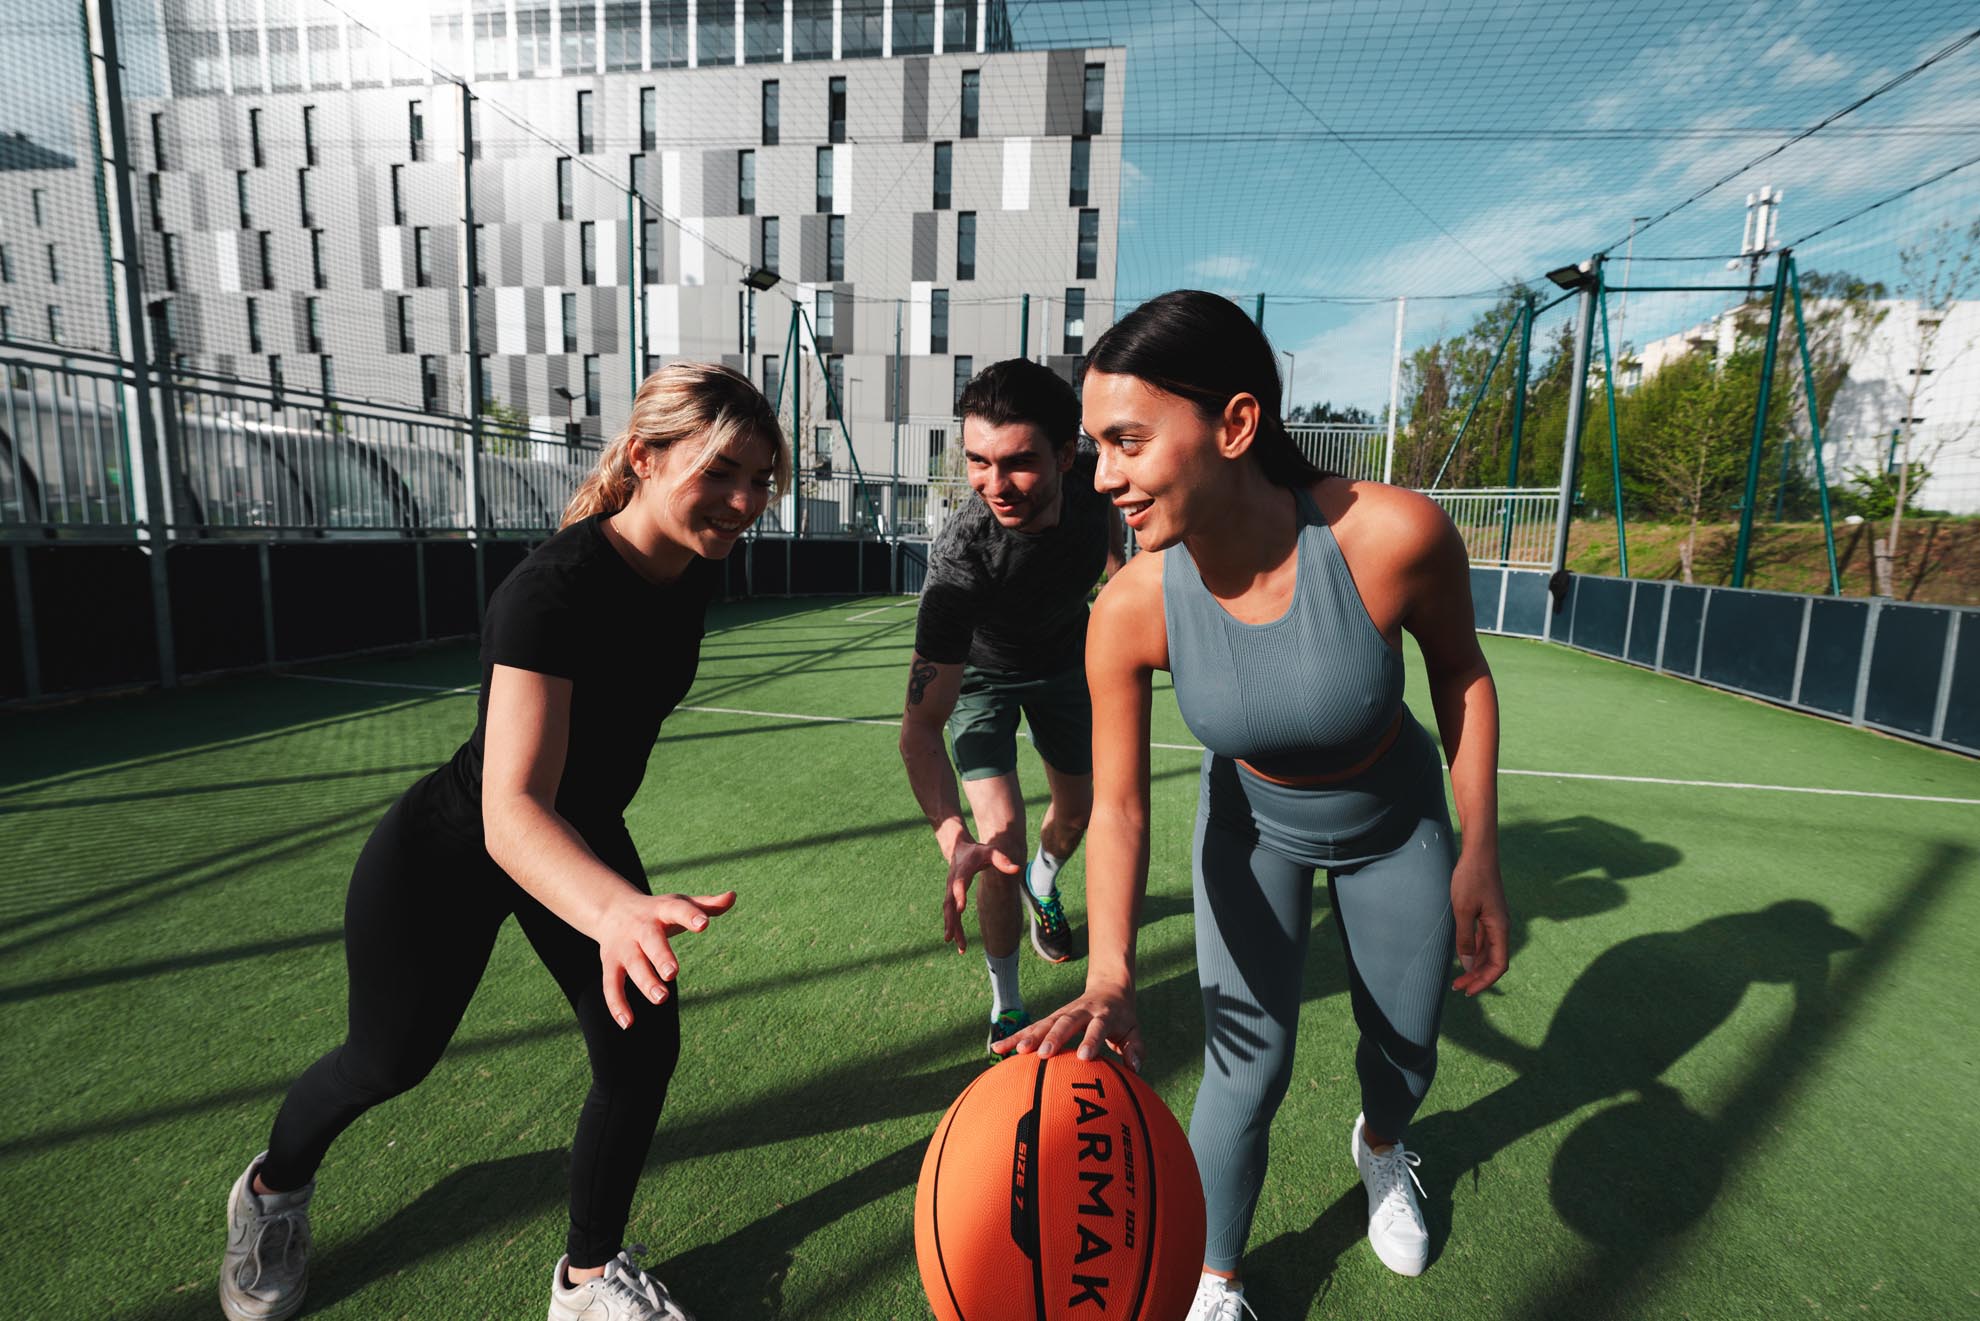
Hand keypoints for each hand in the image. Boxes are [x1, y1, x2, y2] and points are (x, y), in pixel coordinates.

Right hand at [597, 890, 736, 1027]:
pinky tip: (628, 1023)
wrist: (612, 910)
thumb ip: (707, 905)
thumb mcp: (680, 903)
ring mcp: (624, 947)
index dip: (690, 916)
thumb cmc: (657, 911)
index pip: (678, 909)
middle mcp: (640, 928)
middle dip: (660, 956)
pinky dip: (617, 1005)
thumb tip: (732, 896)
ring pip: (632, 965)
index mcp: (662, 910)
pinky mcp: (610, 964)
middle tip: (673, 973)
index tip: (704, 925)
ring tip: (661, 998)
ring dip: (645, 981)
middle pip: (650, 940)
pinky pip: (611, 985)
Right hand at [941, 840, 1020, 951]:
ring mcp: (950, 892)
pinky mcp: (952, 898)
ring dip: (953, 930)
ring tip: (962, 949)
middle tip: (952, 938)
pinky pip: (952, 915)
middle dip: (951, 921)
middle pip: (950, 904)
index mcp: (961, 871)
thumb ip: (1002, 860)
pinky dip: (955, 929)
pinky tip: (960, 944)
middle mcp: (952, 883)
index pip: (958, 884)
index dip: (959, 895)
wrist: (958, 849)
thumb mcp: (990, 851)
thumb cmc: (978, 851)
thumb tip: (1017, 869)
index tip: (961, 908)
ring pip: (949, 913)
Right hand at [991, 979, 1143, 1071]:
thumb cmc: (1122, 1017)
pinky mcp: (1051, 1018)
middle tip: (1044, 1054)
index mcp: (1103, 1015)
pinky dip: (1015, 1037)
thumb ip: (1135, 1049)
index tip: (1084, 1057)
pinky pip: (1031, 1028)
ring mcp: (1063, 1013)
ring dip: (1029, 1037)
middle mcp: (1081, 1012)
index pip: (1097, 1027)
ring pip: (1044, 1024)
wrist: (1109, 988)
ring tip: (1014, 1052)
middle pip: (1065, 1023)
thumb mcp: (1134, 1031)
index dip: (1091, 1040)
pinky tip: (998, 1049)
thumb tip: (1134, 1069)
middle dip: (1054, 1038)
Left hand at [1450, 850, 1508, 995]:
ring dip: (1475, 966)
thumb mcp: (1463, 910)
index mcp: (1500, 929)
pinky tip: (1463, 957)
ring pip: (1487, 951)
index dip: (1485, 981)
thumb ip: (1465, 939)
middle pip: (1493, 961)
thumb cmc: (1470, 879)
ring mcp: (1494, 921)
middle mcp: (1501, 927)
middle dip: (1477, 977)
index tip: (1468, 990)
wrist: (1478, 854)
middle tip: (1458, 988)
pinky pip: (1482, 940)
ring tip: (1458, 978)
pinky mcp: (1487, 914)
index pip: (1498, 965)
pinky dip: (1473, 951)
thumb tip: (1469, 966)